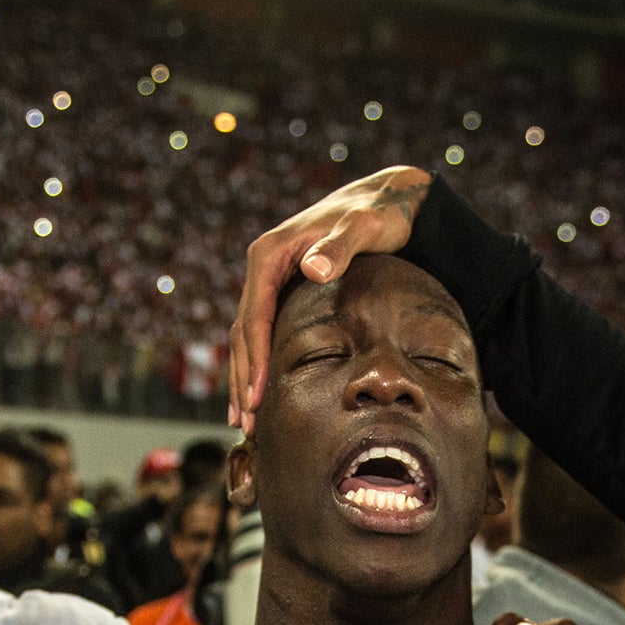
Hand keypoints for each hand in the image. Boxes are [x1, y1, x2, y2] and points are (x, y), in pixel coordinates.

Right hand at [229, 166, 432, 432]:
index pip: (254, 316)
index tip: (255, 396)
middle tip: (246, 422)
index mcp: (270, 254)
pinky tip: (257, 397)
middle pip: (243, 332)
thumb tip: (312, 269)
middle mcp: (263, 268)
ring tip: (243, 423)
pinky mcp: (282, 293)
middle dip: (242, 379)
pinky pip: (262, 334)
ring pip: (247, 338)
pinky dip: (257, 366)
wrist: (383, 202)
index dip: (254, 359)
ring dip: (243, 379)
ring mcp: (270, 282)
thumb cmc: (374, 216)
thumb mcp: (362, 229)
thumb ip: (339, 247)